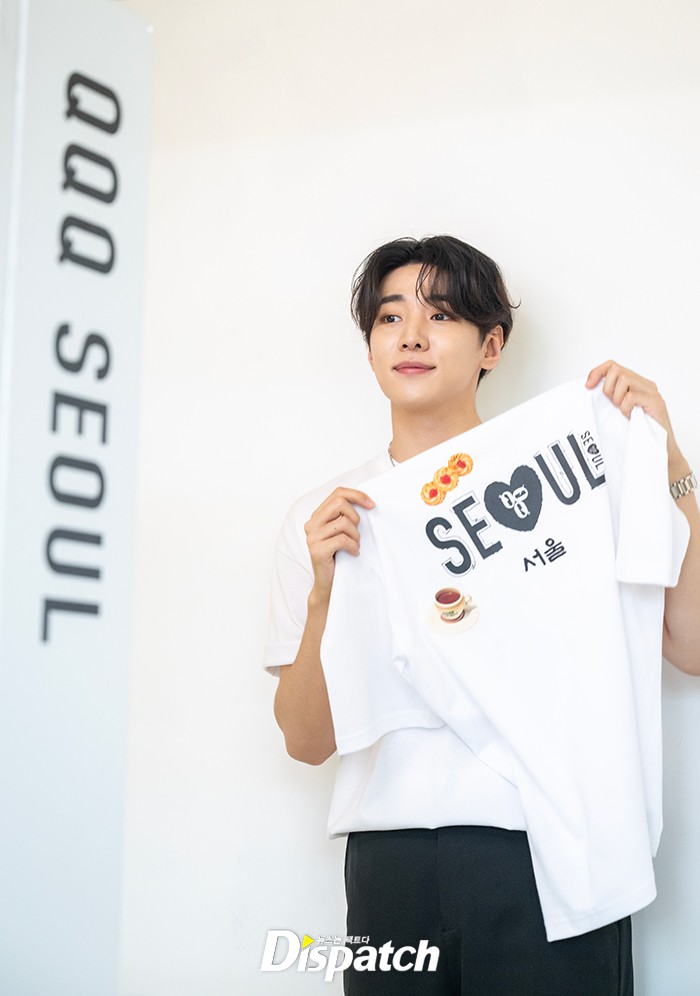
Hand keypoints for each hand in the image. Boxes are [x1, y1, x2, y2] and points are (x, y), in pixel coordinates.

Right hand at [304, 487, 374, 602]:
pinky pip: (343, 539)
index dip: (357, 495)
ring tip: (354, 546)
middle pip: (340, 503)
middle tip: (357, 533)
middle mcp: (311, 524)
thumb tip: (366, 500)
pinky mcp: (317, 550)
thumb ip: (345, 516)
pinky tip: (353, 553)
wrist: (328, 585)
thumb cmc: (339, 557)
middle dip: (355, 517)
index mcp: (316, 517)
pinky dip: (353, 546)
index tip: (372, 505)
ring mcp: (312, 537)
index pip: (337, 494)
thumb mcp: (342, 532)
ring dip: (356, 536)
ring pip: (344, 522)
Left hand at [585, 360, 681, 462]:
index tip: (588, 386)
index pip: (612, 366)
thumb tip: (590, 388)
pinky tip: (630, 416)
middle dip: (608, 388)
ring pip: (624, 380)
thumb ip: (612, 396)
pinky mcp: (655, 401)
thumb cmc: (639, 428)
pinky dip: (625, 407)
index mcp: (636, 383)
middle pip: (616, 370)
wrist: (659, 446)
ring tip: (623, 410)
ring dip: (617, 398)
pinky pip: (631, 396)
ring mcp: (651, 391)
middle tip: (613, 404)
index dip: (597, 372)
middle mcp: (644, 384)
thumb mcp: (620, 408)